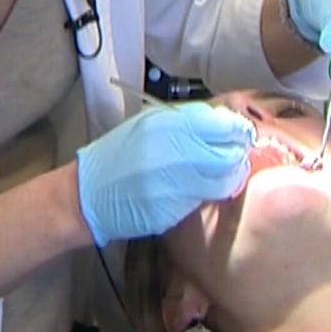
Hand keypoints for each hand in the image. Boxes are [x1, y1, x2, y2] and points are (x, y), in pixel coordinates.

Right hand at [76, 103, 252, 245]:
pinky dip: (209, 194)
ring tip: (220, 175)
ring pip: (223, 180)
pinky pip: (205, 199)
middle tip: (235, 157)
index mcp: (167, 124)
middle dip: (237, 156)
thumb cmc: (119, 157)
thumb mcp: (148, 125)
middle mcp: (173, 151)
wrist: (89, 195)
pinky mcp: (174, 208)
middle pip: (227, 153)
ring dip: (228, 178)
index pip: (221, 123)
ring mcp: (174, 182)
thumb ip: (185, 123)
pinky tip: (200, 189)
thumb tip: (223, 123)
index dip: (237, 130)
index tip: (241, 134)